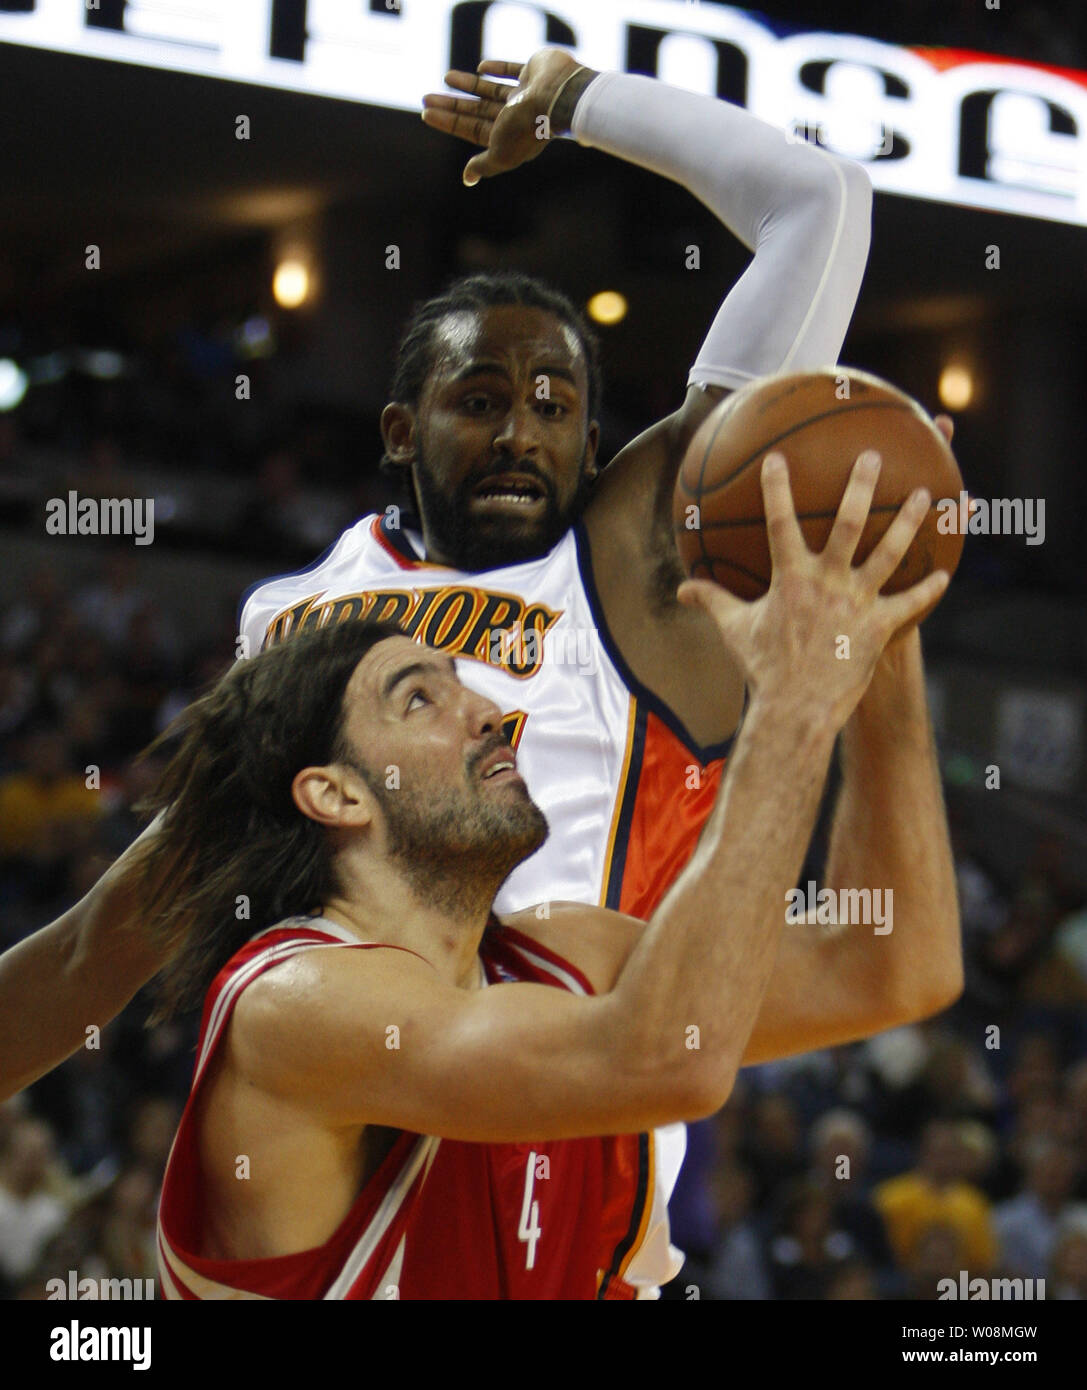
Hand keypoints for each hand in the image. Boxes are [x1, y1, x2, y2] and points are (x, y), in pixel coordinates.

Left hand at [421, 48, 583, 185]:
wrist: (557, 96)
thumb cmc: (527, 128)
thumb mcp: (501, 154)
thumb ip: (484, 165)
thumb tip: (467, 178)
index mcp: (508, 137)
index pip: (471, 130)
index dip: (448, 123)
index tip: (426, 114)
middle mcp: (516, 118)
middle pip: (477, 112)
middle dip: (452, 105)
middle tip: (425, 98)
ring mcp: (525, 95)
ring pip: (491, 90)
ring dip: (468, 85)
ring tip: (445, 76)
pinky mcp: (533, 73)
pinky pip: (512, 70)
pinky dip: (497, 68)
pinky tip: (480, 67)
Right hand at [677, 452, 948, 731]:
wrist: (797, 708)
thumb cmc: (763, 668)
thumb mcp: (734, 630)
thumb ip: (712, 601)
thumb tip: (683, 589)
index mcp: (790, 578)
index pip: (780, 522)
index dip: (777, 488)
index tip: (778, 457)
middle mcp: (827, 582)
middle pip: (850, 523)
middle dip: (862, 486)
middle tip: (873, 456)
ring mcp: (857, 602)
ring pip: (889, 552)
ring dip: (909, 521)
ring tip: (924, 494)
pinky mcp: (879, 626)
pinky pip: (909, 603)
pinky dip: (927, 589)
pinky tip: (945, 574)